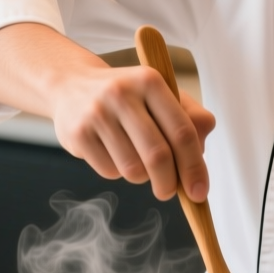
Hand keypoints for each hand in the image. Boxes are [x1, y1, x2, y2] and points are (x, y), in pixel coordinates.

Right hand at [48, 63, 216, 201]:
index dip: (194, 167)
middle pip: (158, 155)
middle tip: (168, 191)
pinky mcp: (77, 133)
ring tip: (136, 160)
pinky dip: (117, 172)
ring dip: (142, 176)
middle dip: (169, 183)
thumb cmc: (128, 97)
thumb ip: (190, 117)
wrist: (71, 85)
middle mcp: (122, 93)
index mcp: (150, 81)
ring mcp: (97, 113)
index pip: (182, 132)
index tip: (199, 191)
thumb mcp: (160, 95)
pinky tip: (112, 152)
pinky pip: (109, 171)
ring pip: (133, 169)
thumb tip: (202, 150)